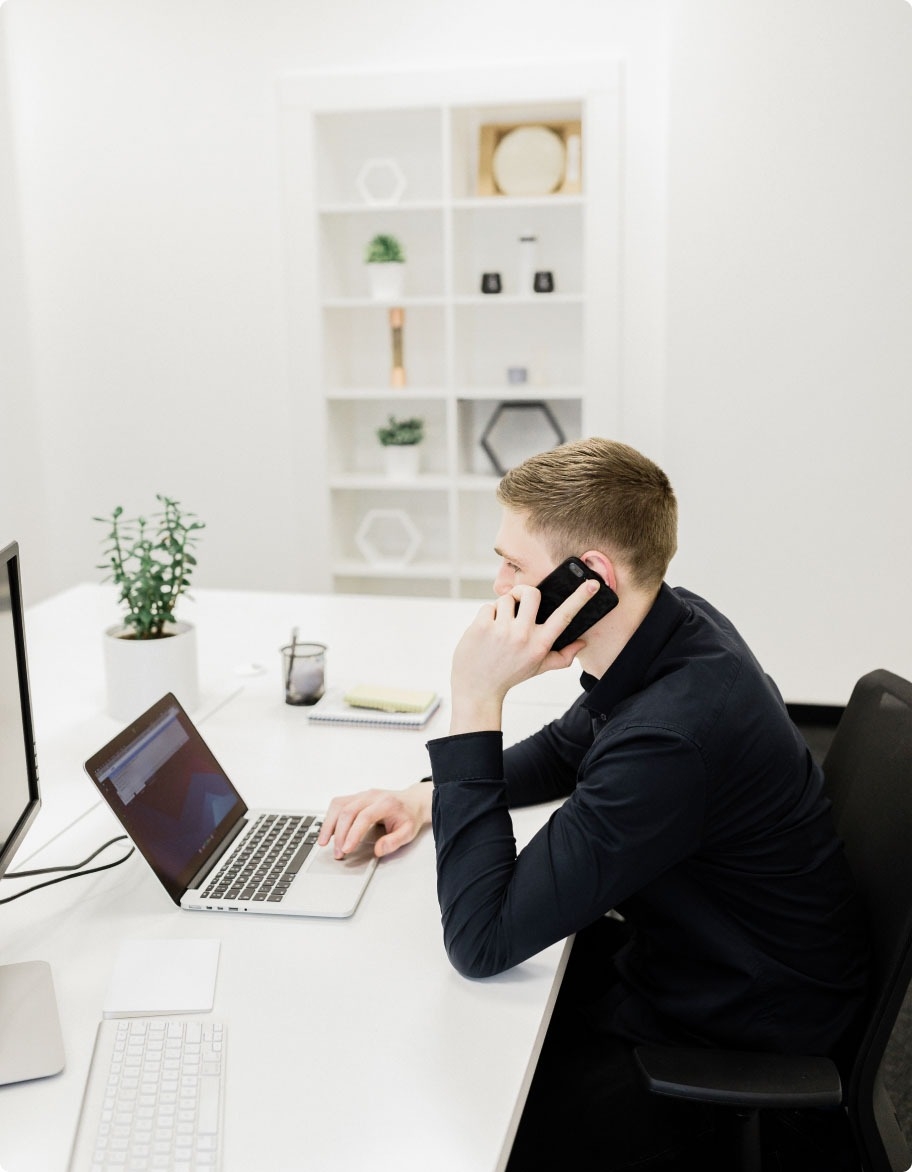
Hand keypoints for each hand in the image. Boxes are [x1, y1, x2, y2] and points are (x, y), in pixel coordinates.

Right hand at [317, 782, 432, 859]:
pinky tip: (328, 830)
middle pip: (348, 811)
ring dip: (328, 824)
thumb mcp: (409, 832)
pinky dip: (330, 817)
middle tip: (338, 853)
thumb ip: (394, 842)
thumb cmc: (409, 816)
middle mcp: (371, 796)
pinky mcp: (356, 797)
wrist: (412, 801)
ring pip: (338, 805)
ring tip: (324, 842)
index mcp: (386, 803)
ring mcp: (362, 795)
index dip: (353, 833)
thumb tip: (378, 850)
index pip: (364, 817)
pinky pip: (338, 804)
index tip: (346, 849)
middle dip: (339, 834)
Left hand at [449, 577, 599, 732]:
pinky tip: (485, 633)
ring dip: (502, 608)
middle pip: (531, 593)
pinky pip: (488, 606)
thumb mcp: (537, 668)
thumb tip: (581, 644)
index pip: (565, 617)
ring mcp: (502, 631)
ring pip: (506, 598)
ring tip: (498, 627)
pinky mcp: (481, 627)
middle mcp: (523, 636)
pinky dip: (486, 616)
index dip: (580, 598)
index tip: (592, 584)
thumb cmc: (509, 675)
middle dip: (523, 593)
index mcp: (540, 644)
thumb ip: (561, 657)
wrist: (478, 689)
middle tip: (517, 604)